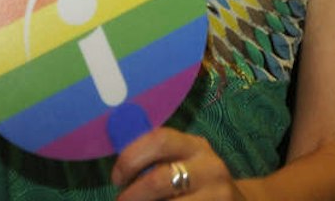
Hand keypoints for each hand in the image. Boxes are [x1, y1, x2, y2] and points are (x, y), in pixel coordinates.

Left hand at [112, 127, 240, 199]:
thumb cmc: (195, 184)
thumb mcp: (184, 164)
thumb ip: (157, 162)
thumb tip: (119, 171)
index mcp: (195, 147)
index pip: (160, 140)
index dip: (131, 158)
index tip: (118, 179)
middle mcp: (209, 168)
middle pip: (158, 180)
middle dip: (132, 196)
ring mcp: (216, 195)